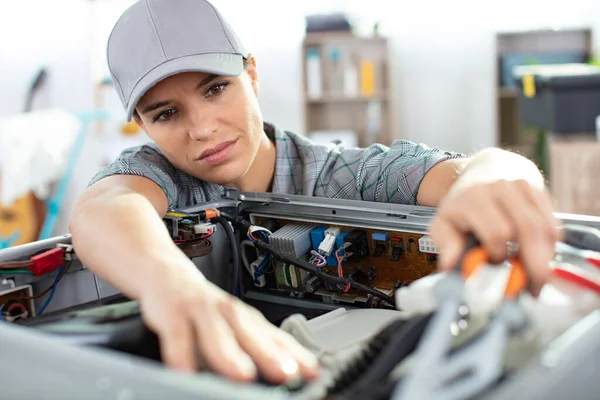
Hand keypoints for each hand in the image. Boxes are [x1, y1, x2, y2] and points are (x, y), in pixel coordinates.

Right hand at [138, 268, 319, 383]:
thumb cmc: (202, 307)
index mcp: (245, 318)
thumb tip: (275, 378)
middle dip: (270, 355)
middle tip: (287, 374)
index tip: (313, 372)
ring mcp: (201, 309)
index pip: (276, 338)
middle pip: (252, 334)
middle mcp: (227, 311)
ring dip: (231, 355)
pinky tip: (186, 372)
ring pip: (217, 333)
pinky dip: (181, 353)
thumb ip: (249, 351)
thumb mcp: (229, 327)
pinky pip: (177, 335)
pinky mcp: (173, 311)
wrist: (164, 271)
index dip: (295, 355)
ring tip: (244, 376)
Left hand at [429, 179, 560, 294]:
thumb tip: (449, 265)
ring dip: (544, 258)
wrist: (482, 173)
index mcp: (473, 199)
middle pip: (526, 229)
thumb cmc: (463, 206)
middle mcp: (500, 188)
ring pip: (543, 228)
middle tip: (533, 288)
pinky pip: (552, 224)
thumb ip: (446, 244)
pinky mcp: (538, 191)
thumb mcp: (443, 223)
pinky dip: (550, 245)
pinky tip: (542, 258)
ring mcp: (522, 187)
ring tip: (537, 278)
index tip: (495, 266)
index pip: (497, 232)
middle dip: (533, 264)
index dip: (498, 254)